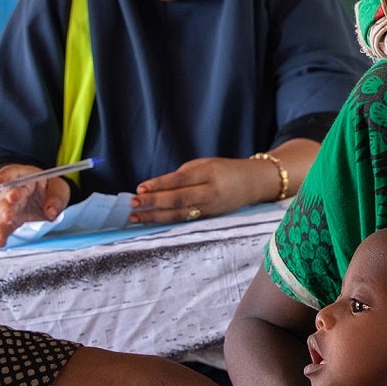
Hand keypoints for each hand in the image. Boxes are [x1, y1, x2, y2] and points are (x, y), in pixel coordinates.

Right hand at [0, 164, 71, 246]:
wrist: (45, 206)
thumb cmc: (50, 192)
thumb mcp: (58, 190)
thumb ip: (56, 198)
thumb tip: (51, 212)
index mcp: (28, 178)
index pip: (14, 172)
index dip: (5, 175)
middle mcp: (16, 192)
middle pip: (12, 192)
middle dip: (13, 195)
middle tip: (12, 198)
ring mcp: (12, 208)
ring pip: (5, 209)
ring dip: (6, 212)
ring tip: (8, 217)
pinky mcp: (10, 223)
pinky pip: (3, 228)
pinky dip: (1, 235)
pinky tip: (0, 241)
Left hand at [130, 157, 276, 223]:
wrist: (254, 183)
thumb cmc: (225, 170)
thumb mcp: (205, 164)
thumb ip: (182, 176)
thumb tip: (156, 189)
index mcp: (208, 173)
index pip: (179, 181)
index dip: (159, 185)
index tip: (140, 188)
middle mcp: (210, 192)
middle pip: (178, 200)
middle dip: (153, 203)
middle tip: (132, 204)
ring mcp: (210, 208)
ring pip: (179, 214)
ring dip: (155, 216)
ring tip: (136, 217)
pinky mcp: (210, 218)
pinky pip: (185, 220)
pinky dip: (167, 221)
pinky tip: (152, 221)